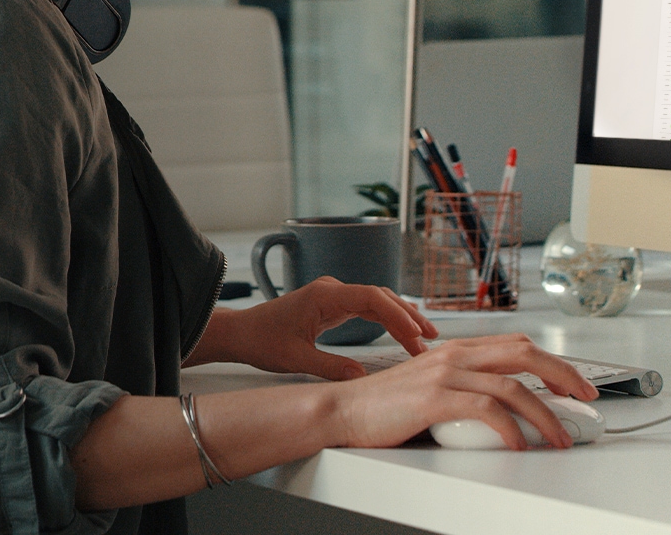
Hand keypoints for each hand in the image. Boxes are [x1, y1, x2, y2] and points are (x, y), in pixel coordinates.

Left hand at [186, 276, 435, 379]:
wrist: (240, 333)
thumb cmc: (262, 341)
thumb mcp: (296, 359)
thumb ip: (330, 368)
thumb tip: (362, 380)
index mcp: (323, 295)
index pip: (371, 297)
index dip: (398, 315)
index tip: (416, 335)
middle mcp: (331, 290)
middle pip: (380, 297)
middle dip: (407, 317)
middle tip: (430, 341)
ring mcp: (333, 296)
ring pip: (377, 302)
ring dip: (401, 318)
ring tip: (425, 339)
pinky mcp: (332, 306)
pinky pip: (367, 309)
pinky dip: (386, 320)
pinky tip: (403, 334)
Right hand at [321, 334, 602, 450]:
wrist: (340, 411)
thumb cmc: (382, 406)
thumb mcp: (431, 389)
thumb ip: (464, 389)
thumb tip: (506, 410)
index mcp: (455, 350)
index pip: (517, 346)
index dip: (554, 363)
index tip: (576, 384)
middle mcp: (453, 355)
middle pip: (525, 354)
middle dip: (564, 376)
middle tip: (586, 399)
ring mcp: (444, 374)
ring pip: (513, 386)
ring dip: (545, 415)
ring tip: (559, 437)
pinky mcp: (433, 397)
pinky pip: (486, 409)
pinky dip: (510, 428)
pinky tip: (519, 443)